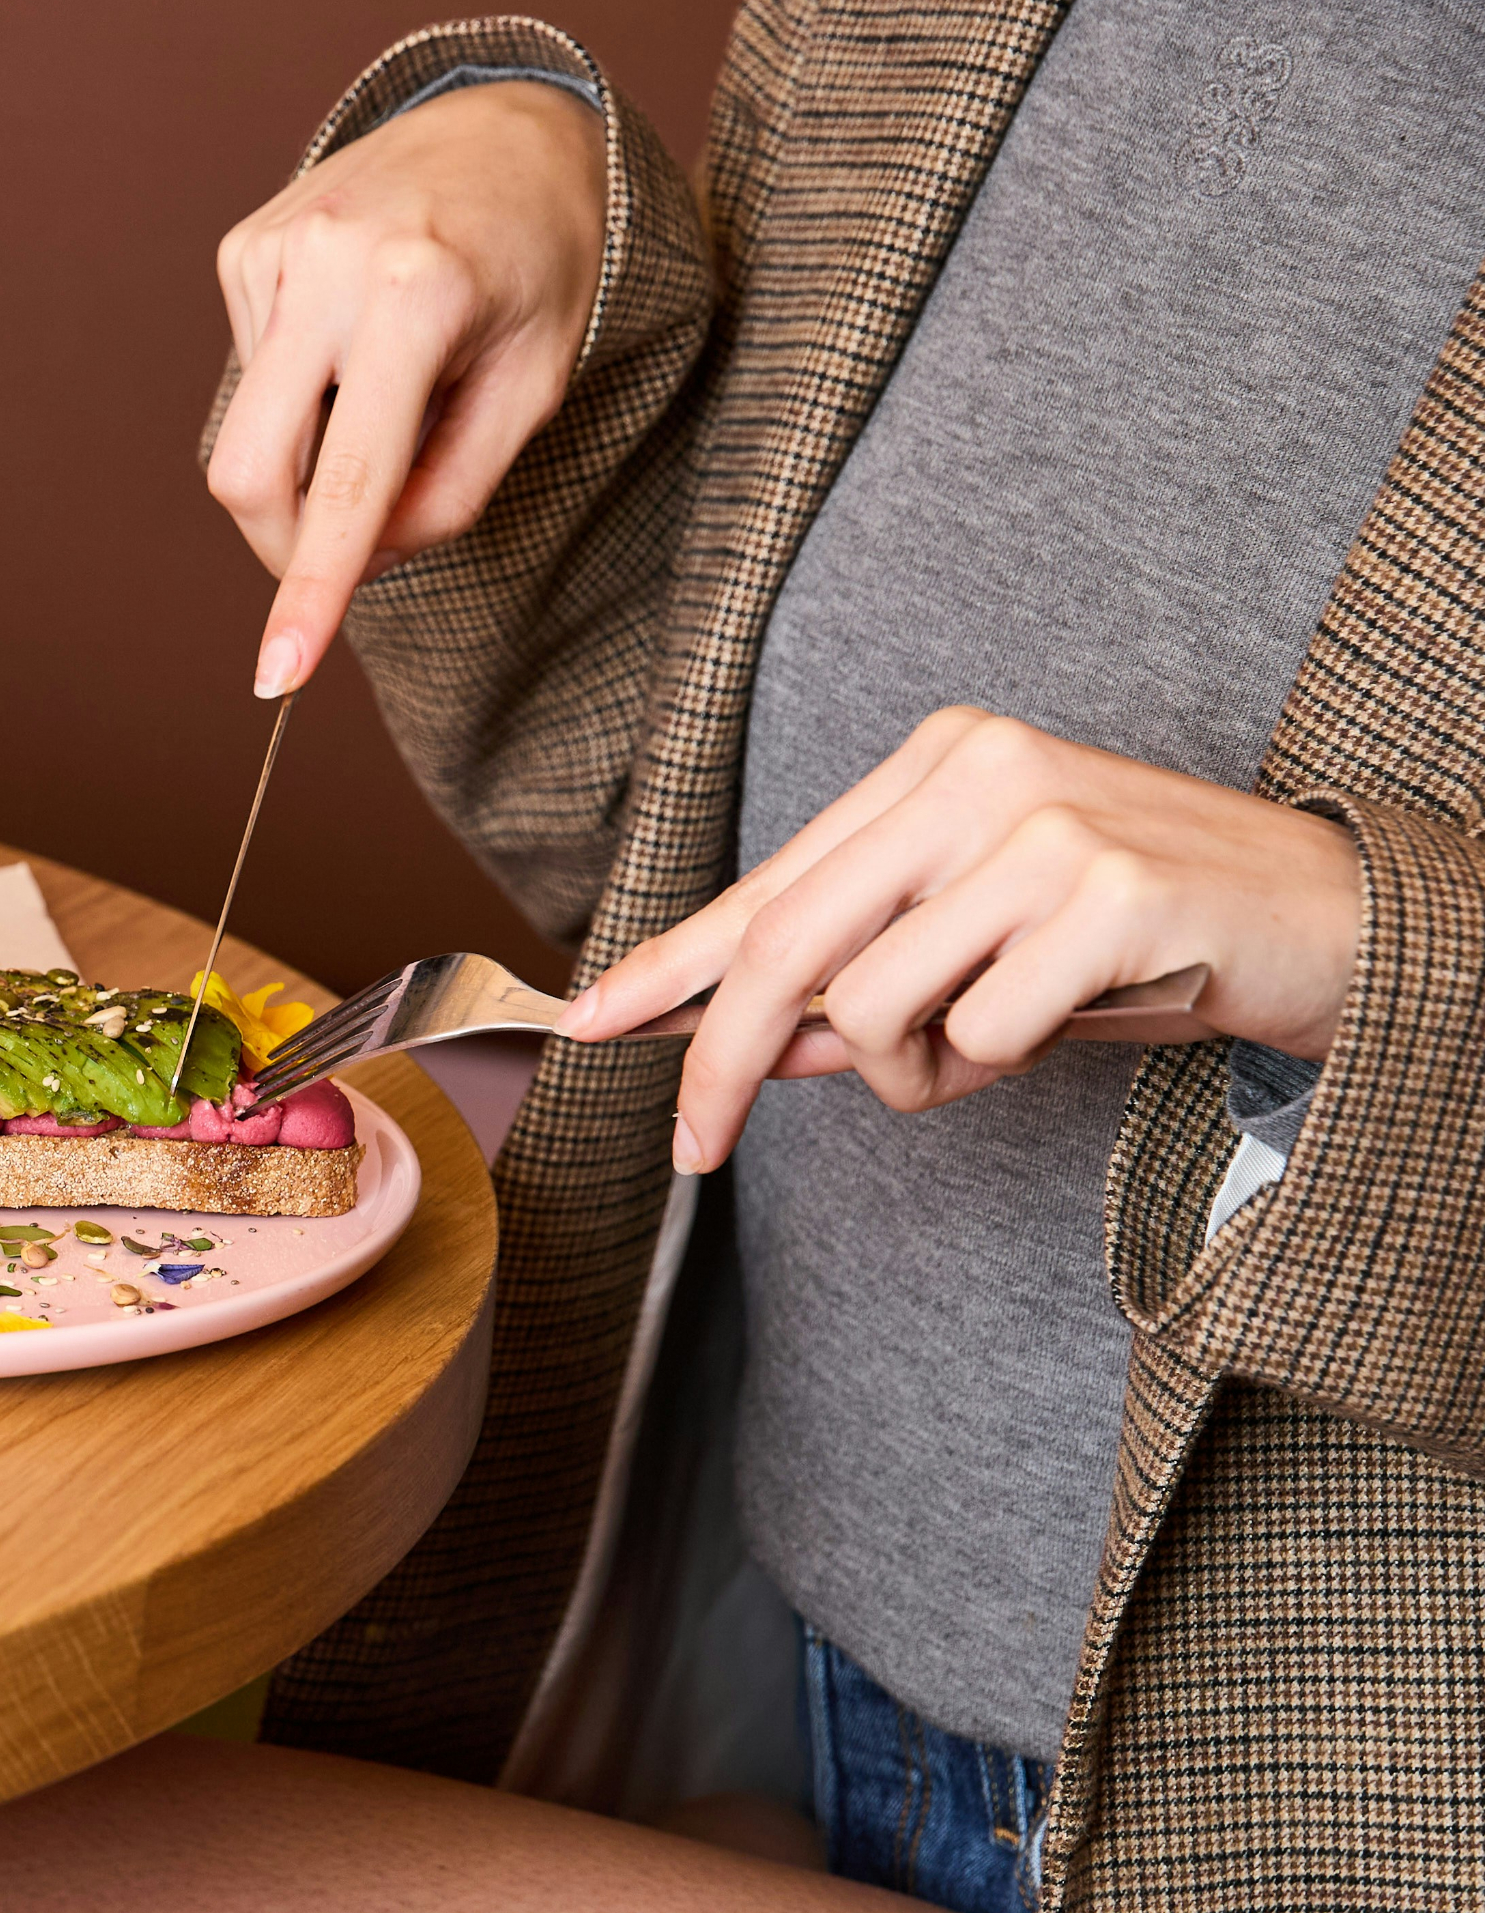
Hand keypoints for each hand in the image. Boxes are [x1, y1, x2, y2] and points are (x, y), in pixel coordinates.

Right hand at [209, 79, 605, 698]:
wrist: (507, 122)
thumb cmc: (541, 260)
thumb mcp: (538, 383)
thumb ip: (453, 489)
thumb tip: (359, 561)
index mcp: (417, 298)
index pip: (349, 481)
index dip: (311, 588)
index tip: (278, 672)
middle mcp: (325, 266)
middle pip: (249, 471)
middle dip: (283, 545)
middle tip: (347, 558)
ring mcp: (270, 250)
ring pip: (248, 430)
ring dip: (311, 451)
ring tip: (391, 386)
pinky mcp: (241, 247)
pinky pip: (250, 373)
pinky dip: (301, 392)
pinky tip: (356, 339)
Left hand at [558, 709, 1364, 1172]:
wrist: (1331, 918)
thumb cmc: (1138, 939)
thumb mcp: (979, 949)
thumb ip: (860, 984)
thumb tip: (741, 1048)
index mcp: (934, 765)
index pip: (767, 885)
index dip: (665, 966)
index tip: (580, 1025)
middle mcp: (978, 774)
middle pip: (790, 945)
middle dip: (727, 1061)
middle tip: (696, 1147)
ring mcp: (1047, 828)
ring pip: (881, 1007)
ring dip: (918, 1071)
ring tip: (1007, 1037)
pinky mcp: (1111, 894)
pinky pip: (985, 1033)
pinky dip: (1011, 1062)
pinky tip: (1082, 1017)